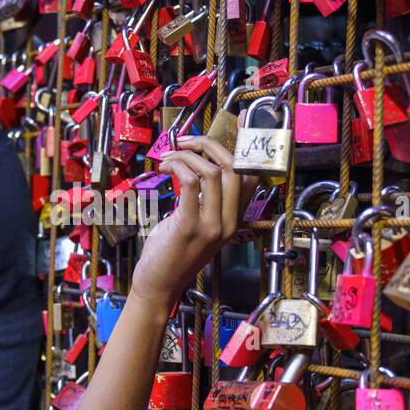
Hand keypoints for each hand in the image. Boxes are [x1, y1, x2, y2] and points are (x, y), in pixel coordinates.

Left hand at [129, 135, 257, 307]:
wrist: (159, 285)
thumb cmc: (172, 254)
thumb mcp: (196, 224)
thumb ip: (202, 200)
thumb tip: (197, 168)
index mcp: (233, 220)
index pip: (250, 177)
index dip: (244, 147)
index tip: (236, 124)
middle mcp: (228, 222)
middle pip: (234, 168)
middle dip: (210, 144)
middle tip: (187, 141)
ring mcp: (211, 226)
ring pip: (214, 172)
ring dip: (188, 156)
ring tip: (169, 157)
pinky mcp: (189, 227)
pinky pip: (190, 183)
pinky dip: (178, 166)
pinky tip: (166, 167)